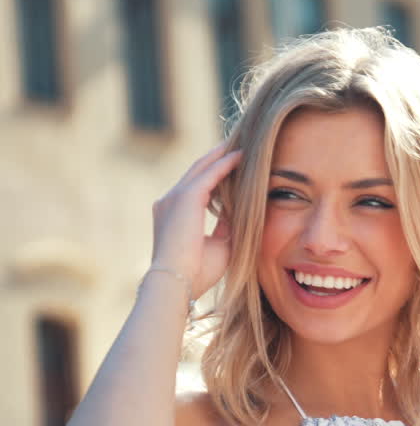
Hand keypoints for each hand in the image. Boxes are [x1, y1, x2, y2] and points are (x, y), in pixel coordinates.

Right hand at [150, 143, 241, 298]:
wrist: (178, 283)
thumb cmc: (198, 272)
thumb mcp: (219, 244)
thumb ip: (227, 225)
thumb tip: (240, 211)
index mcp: (174, 213)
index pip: (197, 187)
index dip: (216, 174)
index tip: (234, 165)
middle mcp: (170, 201)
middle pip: (198, 170)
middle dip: (217, 156)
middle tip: (238, 143)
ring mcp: (175, 197)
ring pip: (202, 167)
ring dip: (222, 154)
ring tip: (242, 143)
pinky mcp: (186, 197)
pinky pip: (209, 174)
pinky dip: (225, 163)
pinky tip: (241, 155)